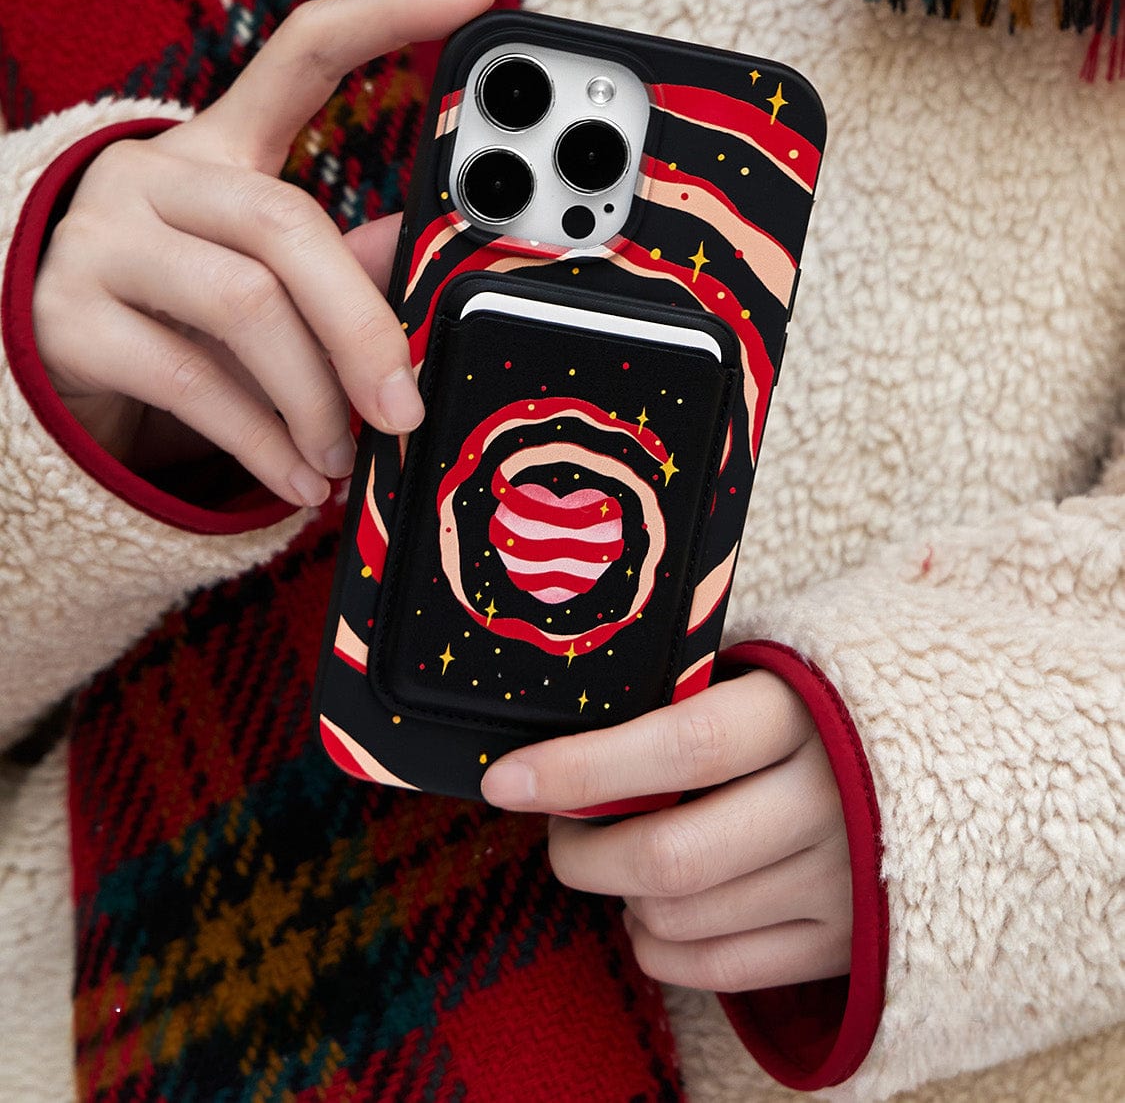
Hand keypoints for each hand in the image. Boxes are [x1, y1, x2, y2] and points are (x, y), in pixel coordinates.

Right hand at [32, 0, 496, 506]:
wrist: (34, 346)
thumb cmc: (173, 300)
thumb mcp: (252, 271)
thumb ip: (339, 262)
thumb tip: (428, 256)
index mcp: (220, 146)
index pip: (305, 52)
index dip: (389, 15)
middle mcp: (158, 175)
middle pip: (287, 224)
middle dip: (362, 326)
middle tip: (404, 406)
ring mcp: (103, 241)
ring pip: (244, 307)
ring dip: (313, 398)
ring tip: (342, 453)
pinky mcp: (67, 316)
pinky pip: (192, 382)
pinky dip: (262, 441)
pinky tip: (298, 476)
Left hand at [481, 670, 851, 991]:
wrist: (962, 751)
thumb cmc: (834, 696)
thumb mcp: (778, 664)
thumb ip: (697, 690)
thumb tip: (581, 720)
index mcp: (803, 714)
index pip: (679, 747)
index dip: (583, 769)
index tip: (505, 779)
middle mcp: (829, 802)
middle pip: (669, 856)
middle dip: (583, 851)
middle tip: (558, 826)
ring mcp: (842, 882)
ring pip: (683, 917)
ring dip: (620, 895)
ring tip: (617, 854)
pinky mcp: (848, 941)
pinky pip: (721, 970)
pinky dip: (659, 946)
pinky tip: (651, 909)